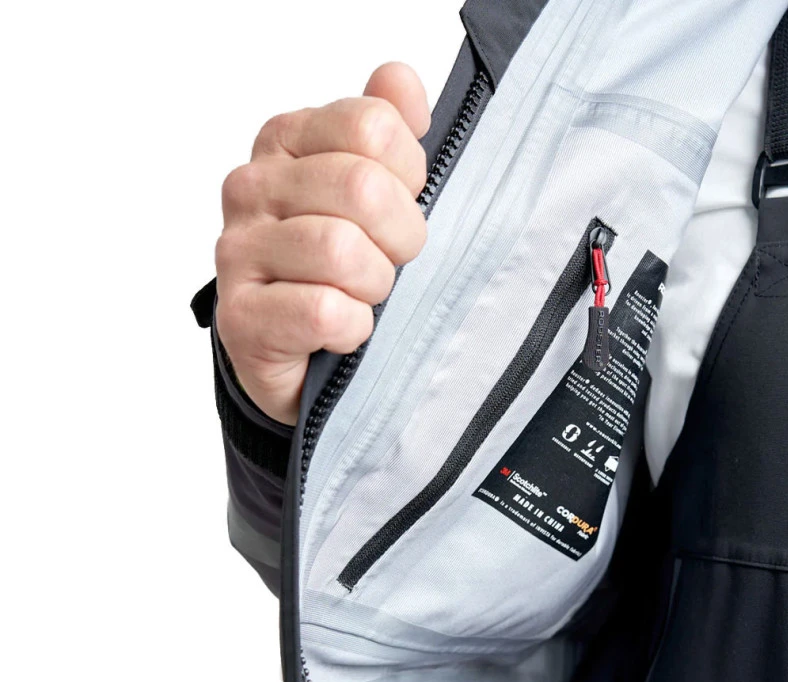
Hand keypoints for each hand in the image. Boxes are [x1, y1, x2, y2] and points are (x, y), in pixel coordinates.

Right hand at [214, 63, 430, 424]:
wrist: (296, 354)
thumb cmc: (338, 269)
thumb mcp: (371, 192)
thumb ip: (385, 130)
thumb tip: (401, 82)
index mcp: (286, 140)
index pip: (371, 127)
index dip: (408, 176)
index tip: (402, 205)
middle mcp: (253, 186)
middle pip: (362, 188)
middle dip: (400, 237)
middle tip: (391, 262)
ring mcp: (239, 251)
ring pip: (341, 251)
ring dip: (374, 286)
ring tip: (363, 297)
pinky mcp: (242, 317)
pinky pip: (322, 310)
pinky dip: (352, 328)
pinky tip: (343, 330)